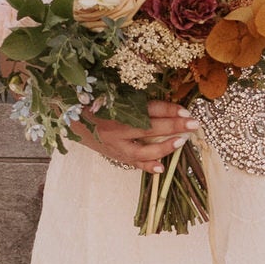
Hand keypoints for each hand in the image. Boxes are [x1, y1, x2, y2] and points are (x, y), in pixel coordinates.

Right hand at [70, 98, 193, 171]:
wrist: (70, 116)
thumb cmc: (97, 102)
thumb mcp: (115, 95)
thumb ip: (138, 99)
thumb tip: (167, 105)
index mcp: (116, 107)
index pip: (149, 109)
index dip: (170, 110)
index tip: (187, 111)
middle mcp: (115, 128)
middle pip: (149, 128)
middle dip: (174, 126)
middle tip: (193, 125)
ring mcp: (114, 145)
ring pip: (142, 150)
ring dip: (164, 147)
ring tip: (181, 142)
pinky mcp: (113, 155)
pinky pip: (132, 163)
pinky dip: (147, 166)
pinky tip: (161, 169)